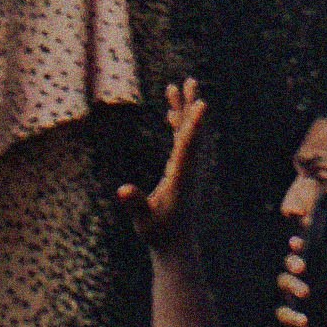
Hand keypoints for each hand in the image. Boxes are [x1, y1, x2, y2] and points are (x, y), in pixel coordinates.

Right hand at [115, 77, 206, 250]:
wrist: (175, 245)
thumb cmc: (158, 233)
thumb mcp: (144, 221)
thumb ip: (136, 204)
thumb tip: (124, 190)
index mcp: (181, 178)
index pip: (188, 147)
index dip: (194, 125)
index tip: (203, 104)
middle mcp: (187, 169)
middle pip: (191, 132)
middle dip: (191, 105)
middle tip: (191, 81)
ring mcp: (186, 168)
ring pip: (187, 132)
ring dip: (184, 108)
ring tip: (182, 84)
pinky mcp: (181, 170)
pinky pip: (181, 140)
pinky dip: (178, 123)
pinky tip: (172, 111)